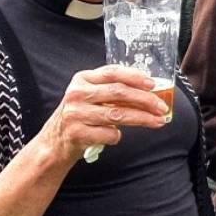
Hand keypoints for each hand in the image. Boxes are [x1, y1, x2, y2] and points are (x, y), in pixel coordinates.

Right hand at [38, 66, 168, 163]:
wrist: (54, 142)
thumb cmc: (80, 116)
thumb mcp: (90, 96)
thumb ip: (113, 90)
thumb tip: (149, 91)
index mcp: (82, 79)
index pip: (113, 72)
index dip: (135, 77)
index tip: (153, 84)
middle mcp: (77, 94)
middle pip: (119, 93)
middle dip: (145, 100)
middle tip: (162, 107)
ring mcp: (75, 114)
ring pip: (117, 114)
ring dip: (142, 119)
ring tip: (157, 121)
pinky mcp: (76, 133)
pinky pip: (108, 134)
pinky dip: (117, 136)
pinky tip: (117, 136)